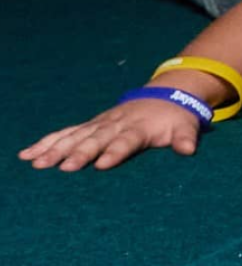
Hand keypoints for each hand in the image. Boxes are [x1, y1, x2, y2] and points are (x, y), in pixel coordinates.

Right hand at [20, 97, 202, 171]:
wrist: (164, 97)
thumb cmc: (175, 118)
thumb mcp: (185, 126)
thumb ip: (185, 138)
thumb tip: (188, 150)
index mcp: (139, 127)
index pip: (126, 141)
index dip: (115, 151)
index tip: (102, 164)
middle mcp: (115, 124)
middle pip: (96, 139)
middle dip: (81, 153)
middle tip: (64, 168)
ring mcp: (99, 124)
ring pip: (75, 136)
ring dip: (56, 149)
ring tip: (37, 163)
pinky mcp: (89, 126)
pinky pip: (65, 133)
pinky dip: (47, 142)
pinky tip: (28, 154)